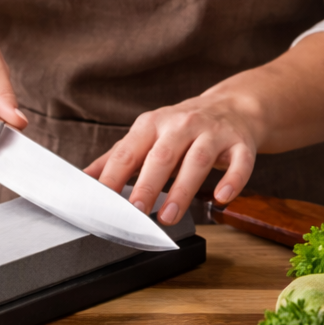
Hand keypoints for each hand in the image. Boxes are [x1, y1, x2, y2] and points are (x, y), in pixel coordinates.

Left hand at [85, 92, 262, 225]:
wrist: (231, 107)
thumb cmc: (181, 128)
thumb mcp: (146, 136)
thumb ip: (116, 158)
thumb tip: (83, 178)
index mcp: (152, 124)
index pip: (128, 152)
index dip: (113, 176)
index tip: (102, 201)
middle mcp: (181, 125)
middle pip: (161, 156)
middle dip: (147, 184)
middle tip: (135, 211)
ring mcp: (213, 133)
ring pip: (197, 162)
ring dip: (182, 191)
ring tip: (167, 217)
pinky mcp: (241, 144)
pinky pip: (240, 163)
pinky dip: (232, 180)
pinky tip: (221, 197)